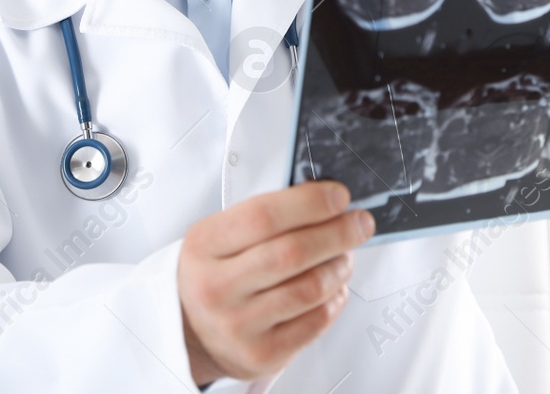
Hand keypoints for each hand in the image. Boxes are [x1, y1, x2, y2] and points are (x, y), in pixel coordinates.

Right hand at [177, 181, 373, 382]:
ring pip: (310, 288)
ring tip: (346, 254)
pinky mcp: (261, 354)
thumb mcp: (221, 235)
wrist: (189, 328)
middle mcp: (216, 287)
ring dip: (340, 265)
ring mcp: (238, 325)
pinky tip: (334, 287)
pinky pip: (316, 320)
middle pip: (293, 253)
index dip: (309, 202)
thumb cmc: (216, 271)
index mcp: (204, 246)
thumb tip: (326, 199)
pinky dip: (335, 298)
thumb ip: (267, 215)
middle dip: (338, 232)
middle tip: (360, 222)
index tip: (339, 196)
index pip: (263, 215)